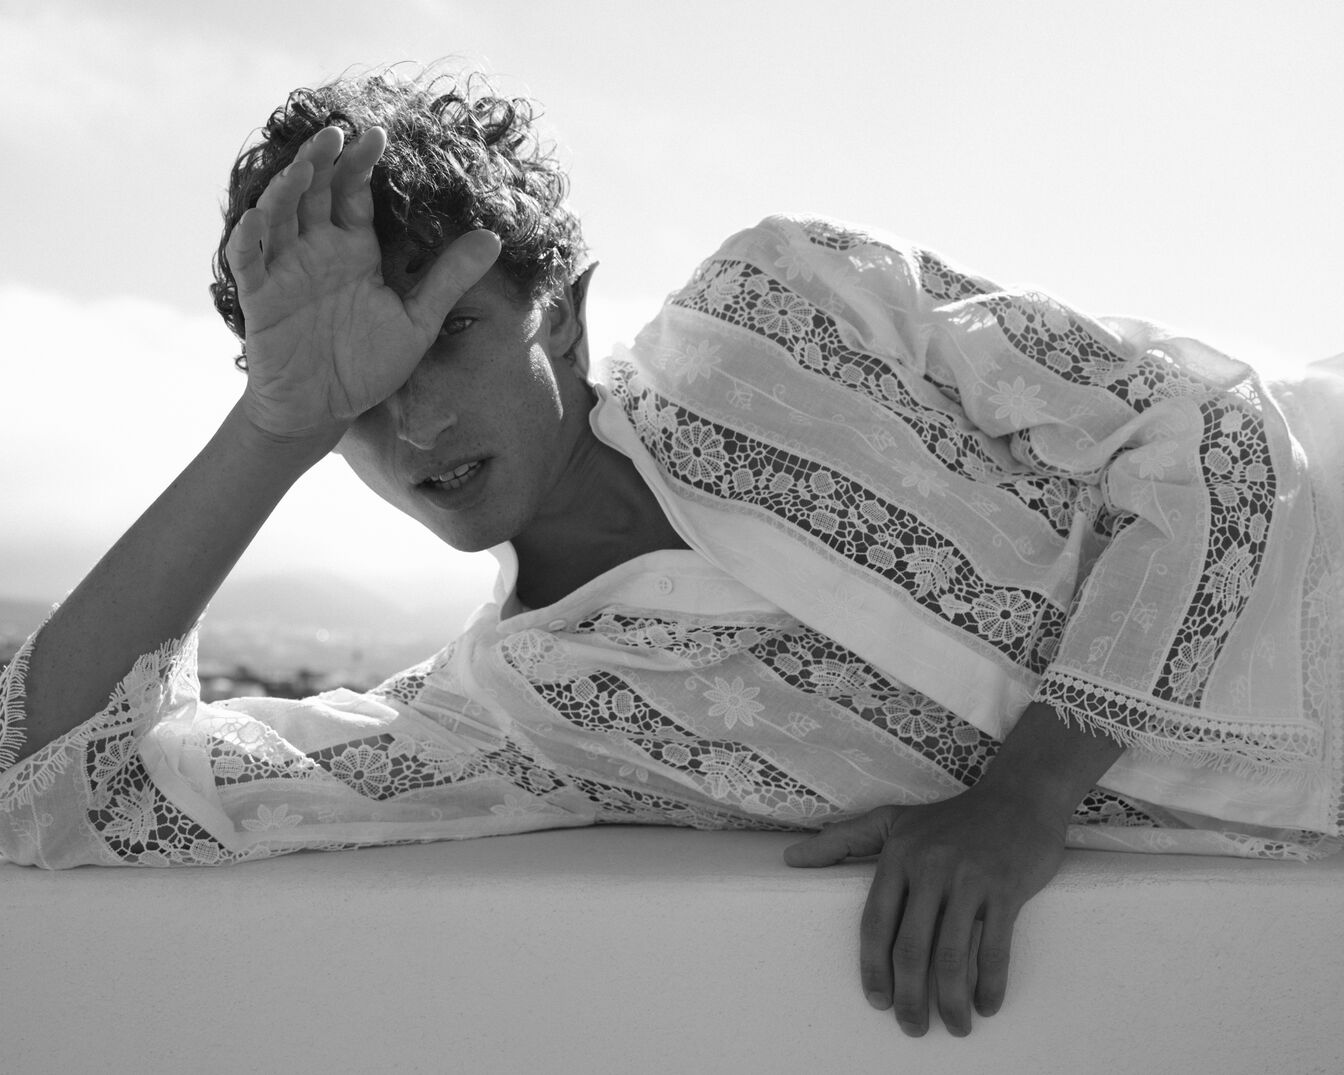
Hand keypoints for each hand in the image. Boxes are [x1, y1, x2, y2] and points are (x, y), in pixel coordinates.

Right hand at [225, 125, 499, 439]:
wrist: (325, 408)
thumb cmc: (368, 364)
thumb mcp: (418, 321)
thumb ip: (449, 278)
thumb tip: (494, 238)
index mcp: (353, 248)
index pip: (353, 193)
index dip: (361, 163)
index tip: (377, 134)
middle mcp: (316, 249)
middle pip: (313, 192)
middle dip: (322, 161)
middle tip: (336, 133)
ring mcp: (285, 269)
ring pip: (278, 215)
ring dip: (286, 188)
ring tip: (303, 165)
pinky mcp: (259, 297)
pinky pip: (247, 261)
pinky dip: (248, 238)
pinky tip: (257, 217)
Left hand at [784, 784, 1067, 1036]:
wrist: (1019, 797)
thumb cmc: (951, 817)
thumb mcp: (893, 820)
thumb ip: (842, 840)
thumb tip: (790, 858)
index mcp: (899, 855)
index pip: (876, 923)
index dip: (873, 969)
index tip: (877, 1001)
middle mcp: (931, 867)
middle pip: (911, 949)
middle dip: (910, 998)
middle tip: (911, 1027)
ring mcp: (969, 879)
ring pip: (953, 957)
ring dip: (951, 1002)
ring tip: (953, 1027)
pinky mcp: (1006, 890)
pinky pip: (995, 950)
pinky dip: (990, 985)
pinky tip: (985, 1006)